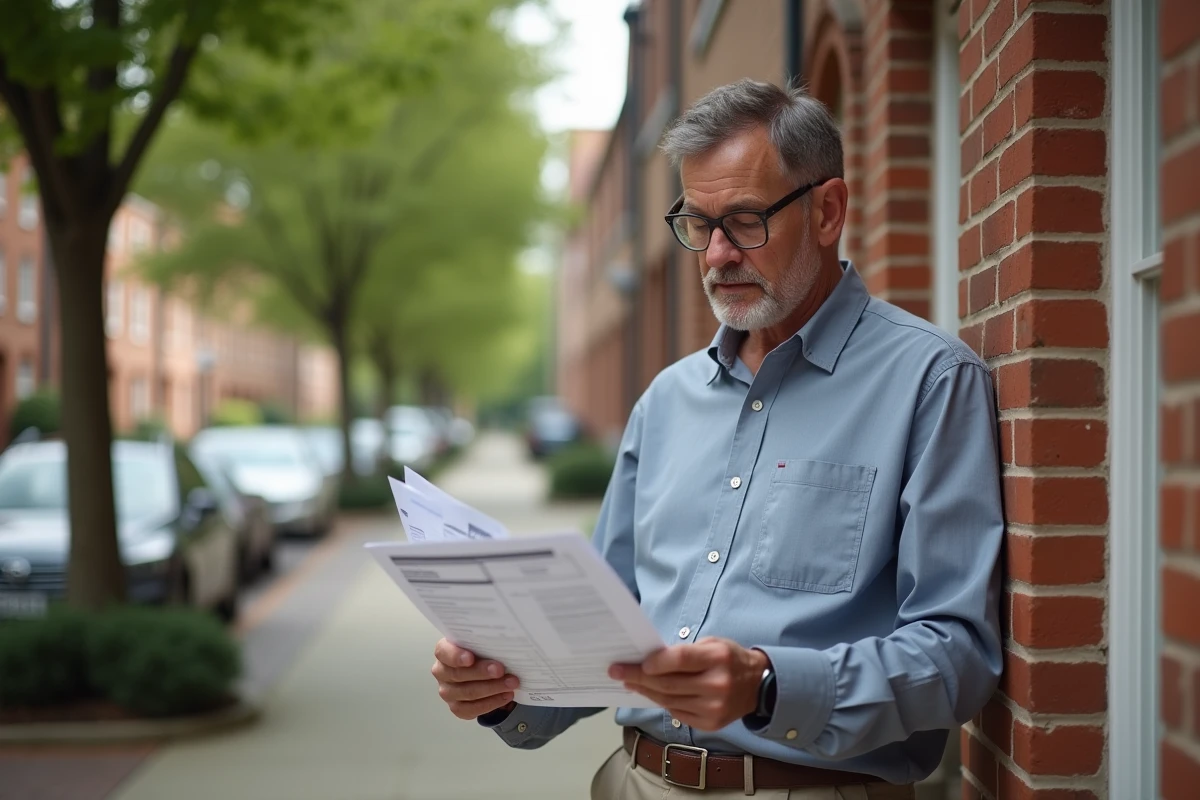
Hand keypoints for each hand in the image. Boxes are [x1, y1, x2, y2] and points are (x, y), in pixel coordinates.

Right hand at [431, 638, 519, 719]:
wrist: (482, 672)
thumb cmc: (479, 653)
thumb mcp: (480, 643)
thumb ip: (484, 642)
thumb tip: (503, 644)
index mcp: (444, 652)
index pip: (444, 652)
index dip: (456, 656)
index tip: (471, 658)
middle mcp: (441, 672)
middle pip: (458, 674)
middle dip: (482, 672)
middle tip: (501, 670)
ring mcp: (447, 692)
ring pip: (468, 693)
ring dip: (492, 688)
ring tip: (511, 683)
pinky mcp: (457, 708)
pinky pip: (472, 709)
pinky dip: (492, 703)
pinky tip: (506, 695)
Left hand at [610, 637, 768, 731]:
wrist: (758, 685)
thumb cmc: (729, 659)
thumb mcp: (712, 644)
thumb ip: (685, 652)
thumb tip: (650, 660)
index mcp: (718, 658)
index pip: (680, 660)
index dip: (656, 662)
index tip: (637, 662)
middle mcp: (717, 685)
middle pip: (669, 683)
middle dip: (639, 677)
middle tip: (617, 672)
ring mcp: (714, 708)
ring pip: (669, 700)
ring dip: (646, 691)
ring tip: (629, 682)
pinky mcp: (710, 724)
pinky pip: (677, 713)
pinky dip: (662, 702)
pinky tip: (651, 693)